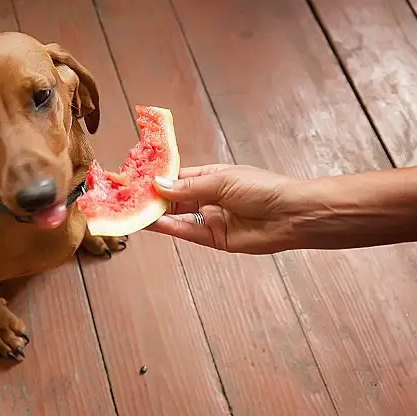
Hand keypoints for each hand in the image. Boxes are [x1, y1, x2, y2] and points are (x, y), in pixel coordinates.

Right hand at [145, 164, 300, 253]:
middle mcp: (206, 197)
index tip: (134, 177)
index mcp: (210, 177)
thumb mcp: (222, 181)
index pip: (176, 177)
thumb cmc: (262, 189)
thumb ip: (188, 186)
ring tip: (130, 210)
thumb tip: (158, 184)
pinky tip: (149, 222)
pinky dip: (167, 227)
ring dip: (154, 214)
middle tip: (125, 197)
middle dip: (150, 197)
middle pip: (171, 198)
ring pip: (174, 216)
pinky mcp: (212, 238)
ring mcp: (208, 218)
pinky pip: (185, 231)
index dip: (156, 178)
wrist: (291, 215)